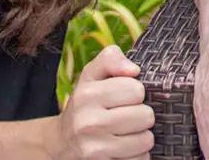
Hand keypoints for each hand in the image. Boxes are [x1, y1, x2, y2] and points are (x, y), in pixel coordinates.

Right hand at [54, 45, 154, 159]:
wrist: (62, 141)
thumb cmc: (86, 103)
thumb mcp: (92, 74)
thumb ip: (111, 59)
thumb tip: (133, 69)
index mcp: (87, 95)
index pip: (137, 90)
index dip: (136, 91)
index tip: (126, 96)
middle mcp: (88, 123)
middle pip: (145, 116)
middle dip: (142, 115)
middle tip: (128, 116)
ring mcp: (95, 150)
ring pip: (146, 140)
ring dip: (142, 136)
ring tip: (127, 132)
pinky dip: (137, 155)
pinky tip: (124, 149)